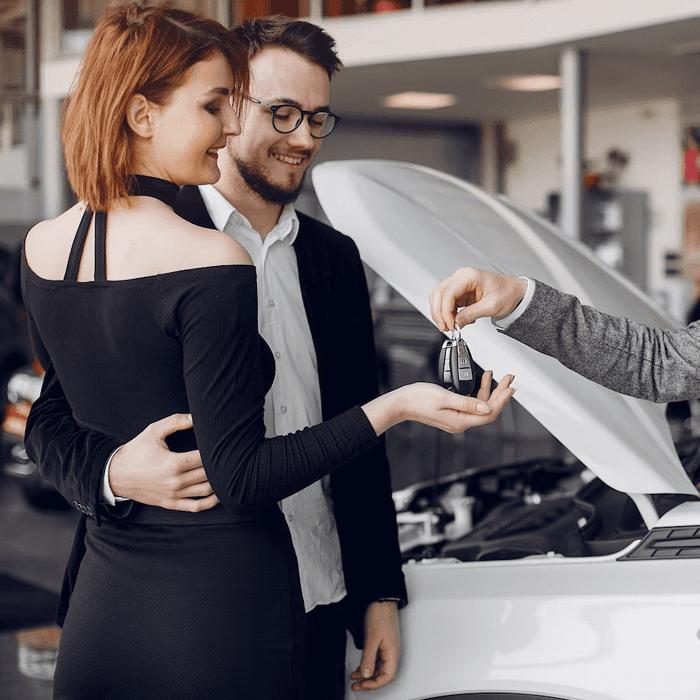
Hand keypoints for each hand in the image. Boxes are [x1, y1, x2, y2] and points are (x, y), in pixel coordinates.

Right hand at [109, 413, 217, 511]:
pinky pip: (196, 506)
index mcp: (173, 463)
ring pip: (206, 491)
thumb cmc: (136, 451)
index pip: (204, 458)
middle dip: (220, 465)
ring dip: (219, 482)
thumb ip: (176, 421)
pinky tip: (219, 493)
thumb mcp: (153, 431)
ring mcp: (174, 495)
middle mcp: (175, 482)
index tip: (223, 444)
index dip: (216, 451)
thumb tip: (196, 417)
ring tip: (227, 471)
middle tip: (230, 456)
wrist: (116, 475)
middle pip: (209, 474)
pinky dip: (211, 502)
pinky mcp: (171, 504)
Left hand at [350, 601, 399, 691]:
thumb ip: (369, 658)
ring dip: (367, 673)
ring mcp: (388, 647)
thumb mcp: (371, 639)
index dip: (374, 684)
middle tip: (356, 684)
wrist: (381, 599)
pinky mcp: (383, 641)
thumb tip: (366, 674)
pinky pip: (377, 658)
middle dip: (369, 681)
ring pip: (379, 667)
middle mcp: (392, 651)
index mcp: (393, 653)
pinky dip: (368, 664)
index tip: (362, 685)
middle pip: (382, 674)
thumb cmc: (381, 614)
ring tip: (355, 677)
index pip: (386, 677)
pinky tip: (360, 665)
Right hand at [363, 371, 514, 435]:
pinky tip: (481, 381)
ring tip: (496, 375)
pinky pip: (471, 403)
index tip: (510, 388)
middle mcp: (460, 422)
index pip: (489, 413)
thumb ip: (468, 402)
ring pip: (480, 404)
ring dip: (489, 389)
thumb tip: (487, 407)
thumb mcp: (445, 397)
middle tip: (508, 379)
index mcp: (460, 421)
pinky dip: (478, 391)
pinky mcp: (453, 412)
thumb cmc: (418, 399)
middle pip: (487, 409)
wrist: (402, 402)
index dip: (502, 401)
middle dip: (499, 392)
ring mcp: (457, 418)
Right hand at [430, 267, 527, 330]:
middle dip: (439, 313)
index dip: (445, 312)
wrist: (515, 292)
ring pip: (438, 297)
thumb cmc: (507, 293)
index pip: (448, 293)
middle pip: (438, 294)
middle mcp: (461, 277)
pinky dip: (446, 312)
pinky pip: (445, 301)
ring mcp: (459, 283)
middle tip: (445, 327)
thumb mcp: (491, 306)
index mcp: (469, 276)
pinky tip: (454, 320)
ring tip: (449, 326)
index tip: (450, 325)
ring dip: (440, 313)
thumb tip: (456, 323)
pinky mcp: (459, 291)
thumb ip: (471, 314)